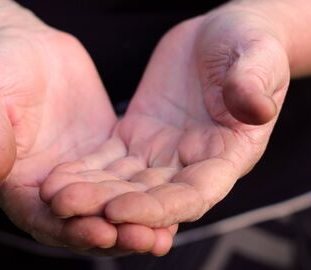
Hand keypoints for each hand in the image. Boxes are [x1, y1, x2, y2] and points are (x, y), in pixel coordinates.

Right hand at [0, 5, 172, 254]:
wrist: (23, 48)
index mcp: (14, 183)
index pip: (41, 218)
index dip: (70, 230)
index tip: (101, 234)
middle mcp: (48, 188)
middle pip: (80, 223)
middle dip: (113, 234)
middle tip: (147, 240)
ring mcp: (79, 173)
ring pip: (107, 206)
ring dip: (135, 222)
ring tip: (166, 234)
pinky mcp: (103, 155)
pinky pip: (126, 179)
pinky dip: (146, 193)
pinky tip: (174, 200)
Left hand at [41, 9, 289, 240]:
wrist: (219, 35)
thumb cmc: (248, 43)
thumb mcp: (257, 54)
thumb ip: (254, 81)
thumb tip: (256, 109)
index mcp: (228, 154)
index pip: (194, 195)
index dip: (159, 209)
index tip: (119, 211)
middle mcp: (193, 164)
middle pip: (151, 198)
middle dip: (110, 207)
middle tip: (68, 209)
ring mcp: (163, 154)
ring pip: (125, 184)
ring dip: (91, 195)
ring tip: (53, 197)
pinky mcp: (138, 137)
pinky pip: (109, 161)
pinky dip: (86, 172)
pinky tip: (57, 178)